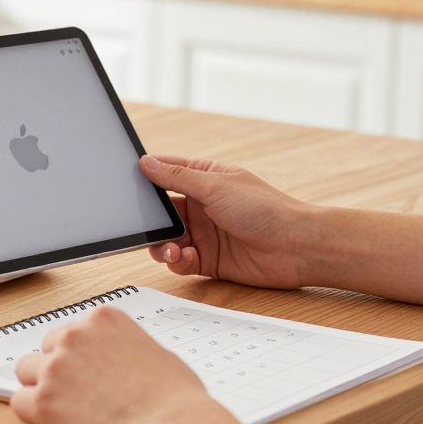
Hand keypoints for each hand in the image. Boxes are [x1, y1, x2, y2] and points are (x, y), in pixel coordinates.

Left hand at [10, 306, 213, 423]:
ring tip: (65, 407)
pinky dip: (32, 413)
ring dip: (40, 386)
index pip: (72, 330)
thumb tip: (119, 359)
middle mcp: (74, 336)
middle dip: (58, 367)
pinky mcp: (44, 401)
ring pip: (26, 370)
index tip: (87, 370)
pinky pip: (19, 403)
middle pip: (46, 347)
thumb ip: (125, 347)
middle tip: (77, 391)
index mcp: (102, 318)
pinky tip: (52, 422)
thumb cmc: (175, 397)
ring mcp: (55, 367)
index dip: (79, 354)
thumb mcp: (155, 352)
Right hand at [139, 155, 314, 289]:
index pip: (166, 172)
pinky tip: (185, 258)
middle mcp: (201, 205)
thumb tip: (146, 162)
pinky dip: (177, 261)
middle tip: (144, 226)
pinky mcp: (207, 259)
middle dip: (150, 220)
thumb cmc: (264, 209)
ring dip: (162, 245)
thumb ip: (177, 177)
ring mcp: (204, 233)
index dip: (146, 177)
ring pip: (167, 238)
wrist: (296, 248)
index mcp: (204, 178)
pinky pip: (180, 260)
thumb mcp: (215, 186)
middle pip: (161, 211)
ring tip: (171, 250)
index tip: (126, 183)